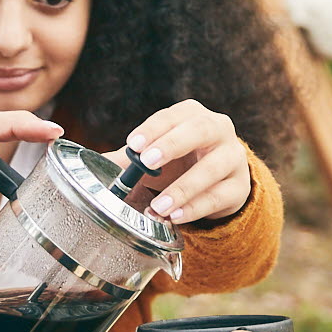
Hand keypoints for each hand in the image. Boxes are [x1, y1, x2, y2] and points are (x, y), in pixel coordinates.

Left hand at [124, 101, 252, 225]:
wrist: (218, 184)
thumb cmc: (181, 162)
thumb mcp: (155, 157)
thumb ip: (127, 160)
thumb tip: (91, 165)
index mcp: (193, 115)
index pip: (173, 116)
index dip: (153, 129)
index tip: (133, 145)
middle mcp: (218, 129)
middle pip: (200, 130)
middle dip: (172, 144)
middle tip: (148, 162)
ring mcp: (233, 157)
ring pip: (212, 168)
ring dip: (183, 188)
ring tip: (159, 206)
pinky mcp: (239, 187)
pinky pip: (218, 197)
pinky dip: (195, 208)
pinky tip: (175, 216)